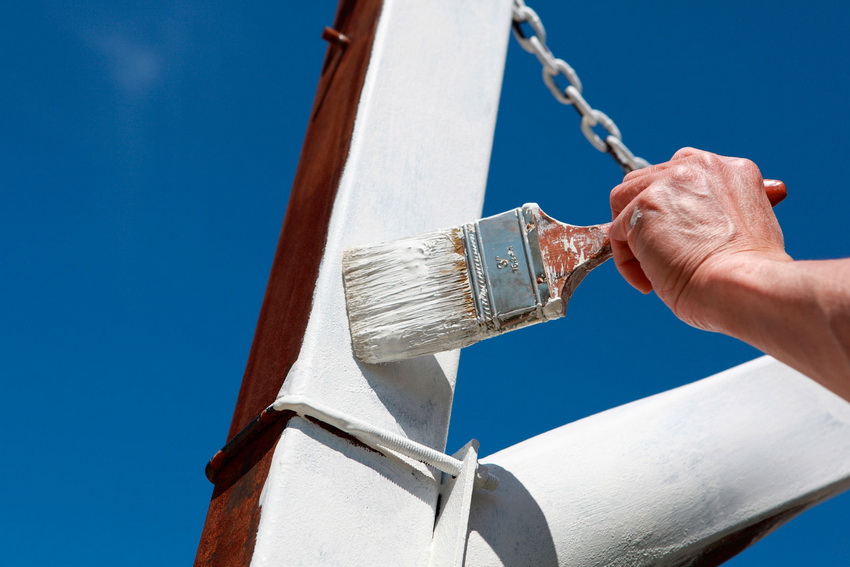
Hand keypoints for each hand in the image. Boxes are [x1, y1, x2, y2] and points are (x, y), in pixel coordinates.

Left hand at [609, 147, 789, 330]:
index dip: (669, 205)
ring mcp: (670, 183)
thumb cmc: (749, 275)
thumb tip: (687, 221)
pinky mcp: (644, 206)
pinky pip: (616, 234)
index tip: (675, 236)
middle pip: (645, 181)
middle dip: (644, 220)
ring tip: (652, 270)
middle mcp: (700, 166)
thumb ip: (718, 211)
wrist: (746, 287)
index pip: (680, 173)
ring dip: (631, 239)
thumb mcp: (747, 227)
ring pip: (624, 203)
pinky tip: (649, 282)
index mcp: (730, 169)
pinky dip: (627, 263)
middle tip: (659, 255)